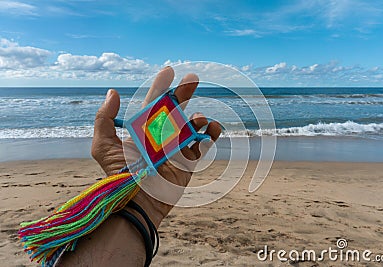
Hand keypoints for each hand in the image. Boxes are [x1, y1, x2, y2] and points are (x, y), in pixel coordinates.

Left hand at [91, 66, 220, 226]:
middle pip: (176, 110)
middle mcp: (160, 136)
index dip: (160, 86)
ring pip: (191, 125)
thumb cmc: (117, 176)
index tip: (169, 71)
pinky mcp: (189, 162)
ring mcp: (176, 148)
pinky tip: (212, 128)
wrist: (135, 203)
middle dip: (184, 93)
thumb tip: (113, 92)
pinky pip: (203, 144)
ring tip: (198, 118)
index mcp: (142, 130)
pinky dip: (211, 134)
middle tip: (193, 77)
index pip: (153, 103)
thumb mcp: (103, 145)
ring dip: (197, 117)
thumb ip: (104, 118)